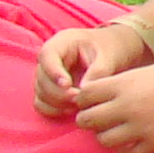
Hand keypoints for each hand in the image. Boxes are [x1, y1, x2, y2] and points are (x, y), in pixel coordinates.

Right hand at [34, 19, 151, 115]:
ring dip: (57, 103)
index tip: (68, 85)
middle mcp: (50, 58)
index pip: (47, 55)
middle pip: (41, 78)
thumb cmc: (111, 49)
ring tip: (79, 104)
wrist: (114, 51)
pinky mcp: (49, 89)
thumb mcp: (109, 56)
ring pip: (40, 92)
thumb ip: (97, 71)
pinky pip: (41, 102)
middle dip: (58, 93)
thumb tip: (82, 91)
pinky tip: (71, 110)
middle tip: (79, 99)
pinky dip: (53, 109)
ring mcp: (47, 75)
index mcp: (62, 42)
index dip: (54, 73)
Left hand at [74, 59, 153, 152]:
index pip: (84, 96)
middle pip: (86, 120)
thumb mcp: (140, 74)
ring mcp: (140, 128)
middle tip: (100, 118)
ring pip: (102, 140)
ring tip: (119, 129)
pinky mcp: (153, 144)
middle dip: (90, 119)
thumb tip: (87, 102)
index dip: (84, 100)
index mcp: (123, 85)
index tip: (92, 101)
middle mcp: (127, 107)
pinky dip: (125, 147)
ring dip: (107, 135)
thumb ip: (114, 87)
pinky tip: (133, 138)